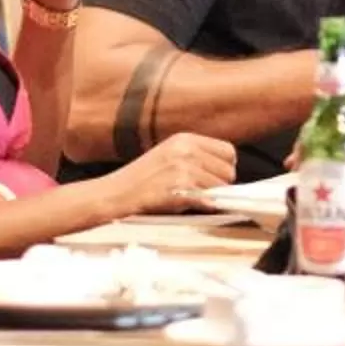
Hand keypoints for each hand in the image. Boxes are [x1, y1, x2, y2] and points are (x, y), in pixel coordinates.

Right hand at [112, 132, 237, 215]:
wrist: (115, 194)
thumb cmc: (143, 181)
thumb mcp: (169, 156)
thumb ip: (197, 158)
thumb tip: (228, 174)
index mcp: (185, 139)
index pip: (228, 152)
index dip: (224, 168)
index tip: (213, 179)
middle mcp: (187, 149)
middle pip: (228, 171)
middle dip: (219, 185)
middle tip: (198, 192)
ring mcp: (184, 167)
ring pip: (221, 188)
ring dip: (208, 198)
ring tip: (186, 198)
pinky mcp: (181, 187)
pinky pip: (209, 199)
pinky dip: (204, 206)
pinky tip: (188, 205)